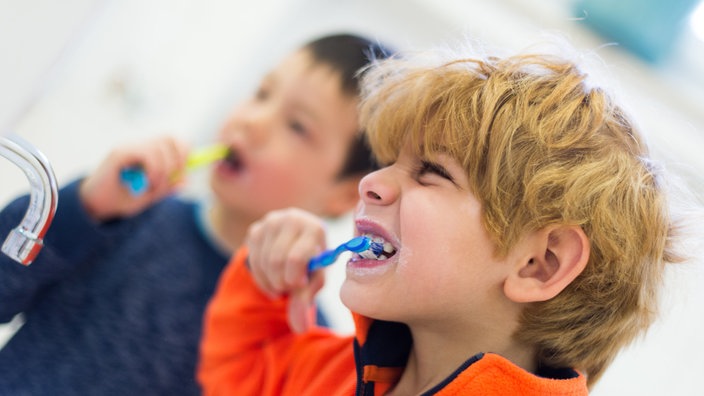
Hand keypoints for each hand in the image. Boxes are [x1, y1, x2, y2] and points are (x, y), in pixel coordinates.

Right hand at [79, 135, 189, 220]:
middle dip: (179, 158)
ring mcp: (129, 147)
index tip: (184, 172)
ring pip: (160, 147)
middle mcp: (139, 145)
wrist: (94, 206)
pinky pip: (147, 154)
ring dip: (164, 170)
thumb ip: (167, 187)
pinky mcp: (120, 152)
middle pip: (170, 137)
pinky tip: (145, 183)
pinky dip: (153, 170)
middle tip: (174, 177)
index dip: (184, 152)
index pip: (173, 140)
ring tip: (154, 186)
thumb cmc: (121, 199)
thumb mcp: (150, 195)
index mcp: (148, 151)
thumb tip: (186, 180)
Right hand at [246, 207, 327, 332]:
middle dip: (280, 282)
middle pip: (276, 261)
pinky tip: (270, 276)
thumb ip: (305, 300)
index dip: (294, 278)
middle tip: (287, 286)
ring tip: (281, 282)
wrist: (296, 246)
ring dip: (270, 281)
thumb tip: (300, 328)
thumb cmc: (310, 264)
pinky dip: (261, 276)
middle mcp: (293, 218)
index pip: (296, 257)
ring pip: (262, 262)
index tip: (298, 283)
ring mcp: (272, 221)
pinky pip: (252, 259)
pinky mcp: (256, 228)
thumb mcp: (313, 281)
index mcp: (314, 228)